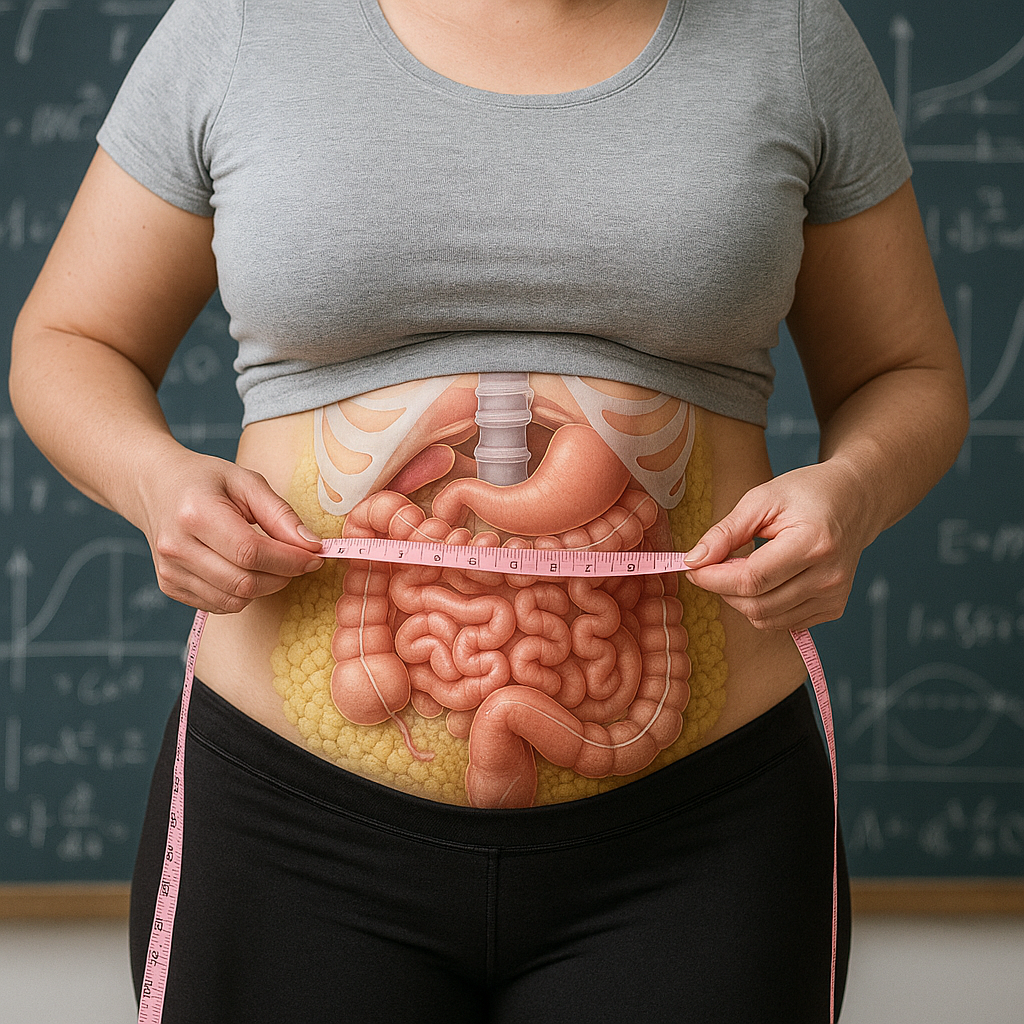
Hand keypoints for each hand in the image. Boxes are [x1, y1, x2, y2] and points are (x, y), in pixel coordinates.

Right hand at [136, 449, 323, 613]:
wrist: (156, 485)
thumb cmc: (206, 480)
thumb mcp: (247, 482)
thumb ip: (281, 514)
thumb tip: (312, 546)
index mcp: (195, 513)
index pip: (251, 552)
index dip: (289, 560)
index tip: (314, 556)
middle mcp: (176, 547)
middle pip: (244, 582)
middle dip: (283, 576)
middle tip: (299, 561)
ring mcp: (169, 571)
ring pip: (234, 600)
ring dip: (265, 587)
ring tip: (273, 562)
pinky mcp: (169, 586)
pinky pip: (219, 605)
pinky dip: (243, 594)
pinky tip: (245, 569)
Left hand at [682, 462, 874, 631]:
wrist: (855, 501)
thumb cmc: (807, 493)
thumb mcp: (761, 499)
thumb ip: (726, 532)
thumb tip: (694, 561)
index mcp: (814, 544)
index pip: (752, 580)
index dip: (713, 578)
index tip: (692, 567)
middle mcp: (829, 577)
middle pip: (757, 605)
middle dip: (724, 589)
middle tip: (716, 563)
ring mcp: (833, 597)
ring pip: (766, 619)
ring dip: (741, 599)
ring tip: (742, 567)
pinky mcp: (832, 608)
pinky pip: (782, 623)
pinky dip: (763, 606)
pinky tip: (765, 578)